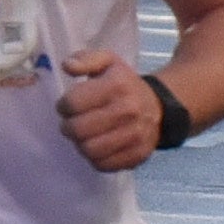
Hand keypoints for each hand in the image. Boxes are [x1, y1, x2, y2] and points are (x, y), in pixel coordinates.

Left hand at [56, 51, 165, 171]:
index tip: (67, 106)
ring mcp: (134, 136)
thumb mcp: (108, 62)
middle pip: (78, 129)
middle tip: (72, 123)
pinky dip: (95, 158)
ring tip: (84, 136)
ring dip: (80, 144)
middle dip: (68, 127)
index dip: (63, 106)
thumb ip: (85, 59)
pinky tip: (98, 146)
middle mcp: (127, 111)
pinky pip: (103, 165)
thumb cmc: (125, 84)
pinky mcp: (136, 155)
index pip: (73, 103)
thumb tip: (67, 66)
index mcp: (117, 85)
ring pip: (89, 150)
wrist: (159, 108)